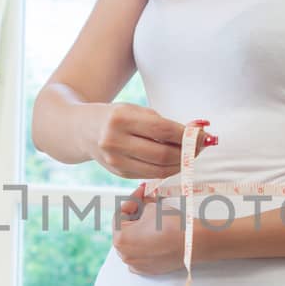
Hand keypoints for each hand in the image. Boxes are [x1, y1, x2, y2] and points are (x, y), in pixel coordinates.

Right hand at [90, 104, 214, 179]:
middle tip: (201, 146)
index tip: (203, 135)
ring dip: (181, 163)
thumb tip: (197, 133)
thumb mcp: (135, 111)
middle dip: (187, 152)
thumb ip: (163, 123)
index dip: (187, 135)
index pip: (162, 130)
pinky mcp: (119, 173)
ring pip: (159, 169)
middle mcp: (114, 141)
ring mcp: (115, 161)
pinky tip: (176, 161)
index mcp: (120, 119)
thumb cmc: (115, 117)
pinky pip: (151, 175)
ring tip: (191, 154)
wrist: (82, 130)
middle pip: (162, 154)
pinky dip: (168, 169)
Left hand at [113, 186, 191, 275]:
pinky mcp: (148, 269)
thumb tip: (142, 200)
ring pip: (132, 243)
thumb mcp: (152, 208)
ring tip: (151, 217)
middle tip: (145, 202)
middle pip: (125, 229)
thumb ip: (141, 204)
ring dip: (139, 229)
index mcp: (120, 239)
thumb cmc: (172, 226)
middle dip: (135, 214)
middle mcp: (125, 254)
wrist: (193, 243)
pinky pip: (140, 254)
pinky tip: (154, 234)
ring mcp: (136, 264)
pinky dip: (144, 244)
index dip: (132, 200)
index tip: (141, 192)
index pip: (120, 214)